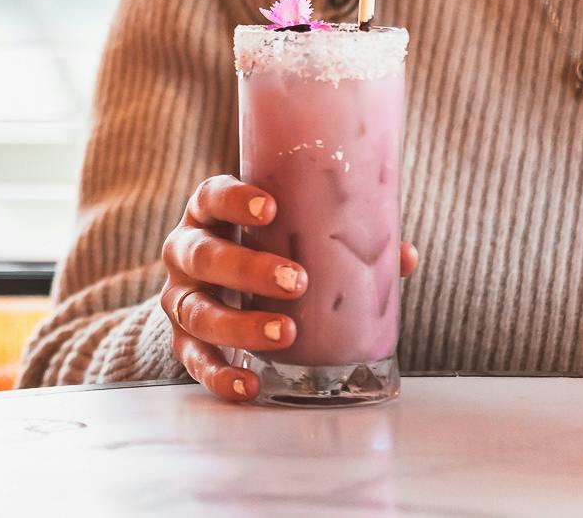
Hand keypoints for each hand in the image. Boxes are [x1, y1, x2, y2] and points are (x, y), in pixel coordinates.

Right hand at [161, 175, 419, 402]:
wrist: (213, 289)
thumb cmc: (261, 252)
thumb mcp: (286, 237)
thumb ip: (337, 241)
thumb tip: (402, 255)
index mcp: (209, 217)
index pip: (212, 198)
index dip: (235, 201)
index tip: (271, 209)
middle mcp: (186, 254)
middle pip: (203, 256)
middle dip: (247, 268)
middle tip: (295, 280)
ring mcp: (180, 299)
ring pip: (197, 311)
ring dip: (240, 324)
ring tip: (285, 331)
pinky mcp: (183, 341)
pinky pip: (195, 361)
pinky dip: (220, 375)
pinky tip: (252, 383)